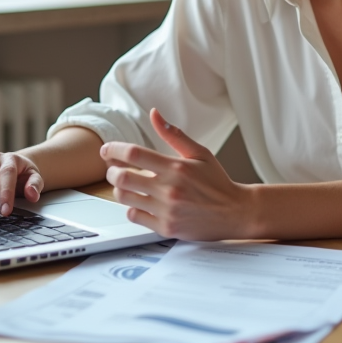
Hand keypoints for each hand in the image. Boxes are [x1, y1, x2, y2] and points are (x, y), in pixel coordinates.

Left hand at [100, 109, 253, 239]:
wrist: (234, 212)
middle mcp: (169, 189)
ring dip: (119, 189)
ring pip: (125, 198)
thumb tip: (154, 115)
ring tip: (125, 184)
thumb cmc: (217, 182)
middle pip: (123, 177)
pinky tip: (139, 202)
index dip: (114, 149)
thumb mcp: (199, 153)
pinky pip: (135, 216)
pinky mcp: (166, 228)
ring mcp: (167, 210)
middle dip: (111, 171)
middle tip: (113, 168)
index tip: (106, 150)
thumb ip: (174, 135)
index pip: (134, 154)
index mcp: (176, 167)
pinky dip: (132, 208)